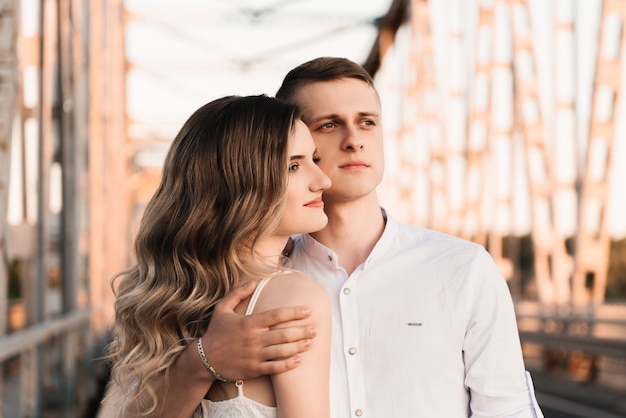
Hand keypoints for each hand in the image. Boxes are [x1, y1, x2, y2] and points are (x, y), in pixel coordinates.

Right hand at [201, 281, 317, 380]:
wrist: (203, 360)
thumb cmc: (215, 333)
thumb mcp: (222, 309)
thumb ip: (237, 293)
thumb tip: (253, 281)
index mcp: (249, 323)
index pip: (276, 315)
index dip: (294, 312)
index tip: (308, 310)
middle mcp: (253, 339)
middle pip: (283, 334)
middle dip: (302, 331)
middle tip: (316, 328)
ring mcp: (254, 355)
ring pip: (281, 351)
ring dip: (298, 347)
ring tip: (311, 343)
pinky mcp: (253, 370)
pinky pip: (274, 368)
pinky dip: (288, 364)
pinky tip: (299, 360)